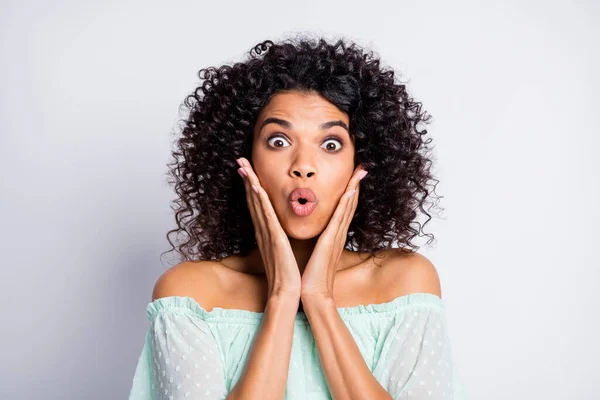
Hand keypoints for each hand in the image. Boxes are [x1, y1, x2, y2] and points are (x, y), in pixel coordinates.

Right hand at [236, 157, 301, 298]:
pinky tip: (256, 188)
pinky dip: (260, 202)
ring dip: (250, 183)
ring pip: (256, 204)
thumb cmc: (288, 274)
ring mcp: (267, 234)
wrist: (288, 293)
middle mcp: (264, 230)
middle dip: (247, 178)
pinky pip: (266, 217)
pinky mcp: (274, 240)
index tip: (248, 169)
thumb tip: (281, 230)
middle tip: (240, 160)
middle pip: (252, 199)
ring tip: (244, 166)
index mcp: (267, 232)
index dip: (252, 185)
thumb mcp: (283, 250)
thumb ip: (280, 238)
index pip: (258, 204)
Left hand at [300, 164, 367, 300]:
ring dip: (354, 187)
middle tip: (363, 166)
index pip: (344, 208)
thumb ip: (318, 241)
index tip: (353, 174)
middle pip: (350, 203)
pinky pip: (340, 218)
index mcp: (333, 235)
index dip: (350, 190)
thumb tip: (316, 234)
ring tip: (360, 170)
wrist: (312, 294)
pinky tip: (350, 190)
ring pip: (348, 206)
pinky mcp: (330, 241)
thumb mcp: (316, 252)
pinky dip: (346, 203)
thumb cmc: (312, 275)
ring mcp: (336, 236)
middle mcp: (338, 233)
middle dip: (356, 183)